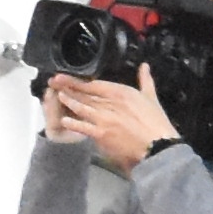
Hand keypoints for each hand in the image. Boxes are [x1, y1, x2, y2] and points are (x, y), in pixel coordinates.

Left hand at [39, 70, 173, 171]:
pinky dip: (73, 122)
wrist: (158, 147)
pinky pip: (83, 126)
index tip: (64, 77)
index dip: (77, 81)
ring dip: (69, 101)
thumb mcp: (151, 98)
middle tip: (54, 83)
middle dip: (68, 88)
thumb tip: (144, 66)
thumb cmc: (157, 124)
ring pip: (82, 107)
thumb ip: (145, 81)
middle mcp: (109, 103)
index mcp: (121, 92)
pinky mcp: (101, 134)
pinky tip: (64, 119)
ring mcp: (103, 118)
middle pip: (85, 94)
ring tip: (58, 96)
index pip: (94, 84)